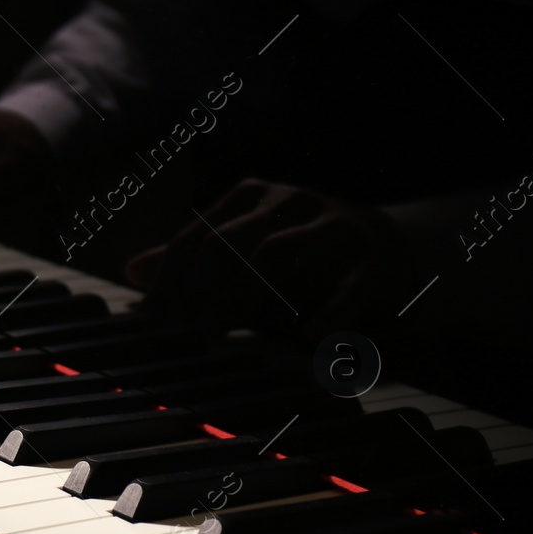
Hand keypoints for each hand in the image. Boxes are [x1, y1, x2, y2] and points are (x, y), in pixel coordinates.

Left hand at [125, 178, 416, 333]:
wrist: (400, 251)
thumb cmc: (309, 258)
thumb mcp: (249, 254)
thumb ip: (196, 263)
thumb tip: (132, 273)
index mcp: (250, 197)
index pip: (195, 237)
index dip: (167, 281)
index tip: (147, 323)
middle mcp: (287, 200)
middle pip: (227, 241)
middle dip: (194, 290)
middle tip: (174, 332)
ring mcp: (333, 224)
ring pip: (278, 251)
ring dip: (240, 294)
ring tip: (215, 330)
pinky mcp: (378, 256)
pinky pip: (351, 283)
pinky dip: (332, 310)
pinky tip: (314, 336)